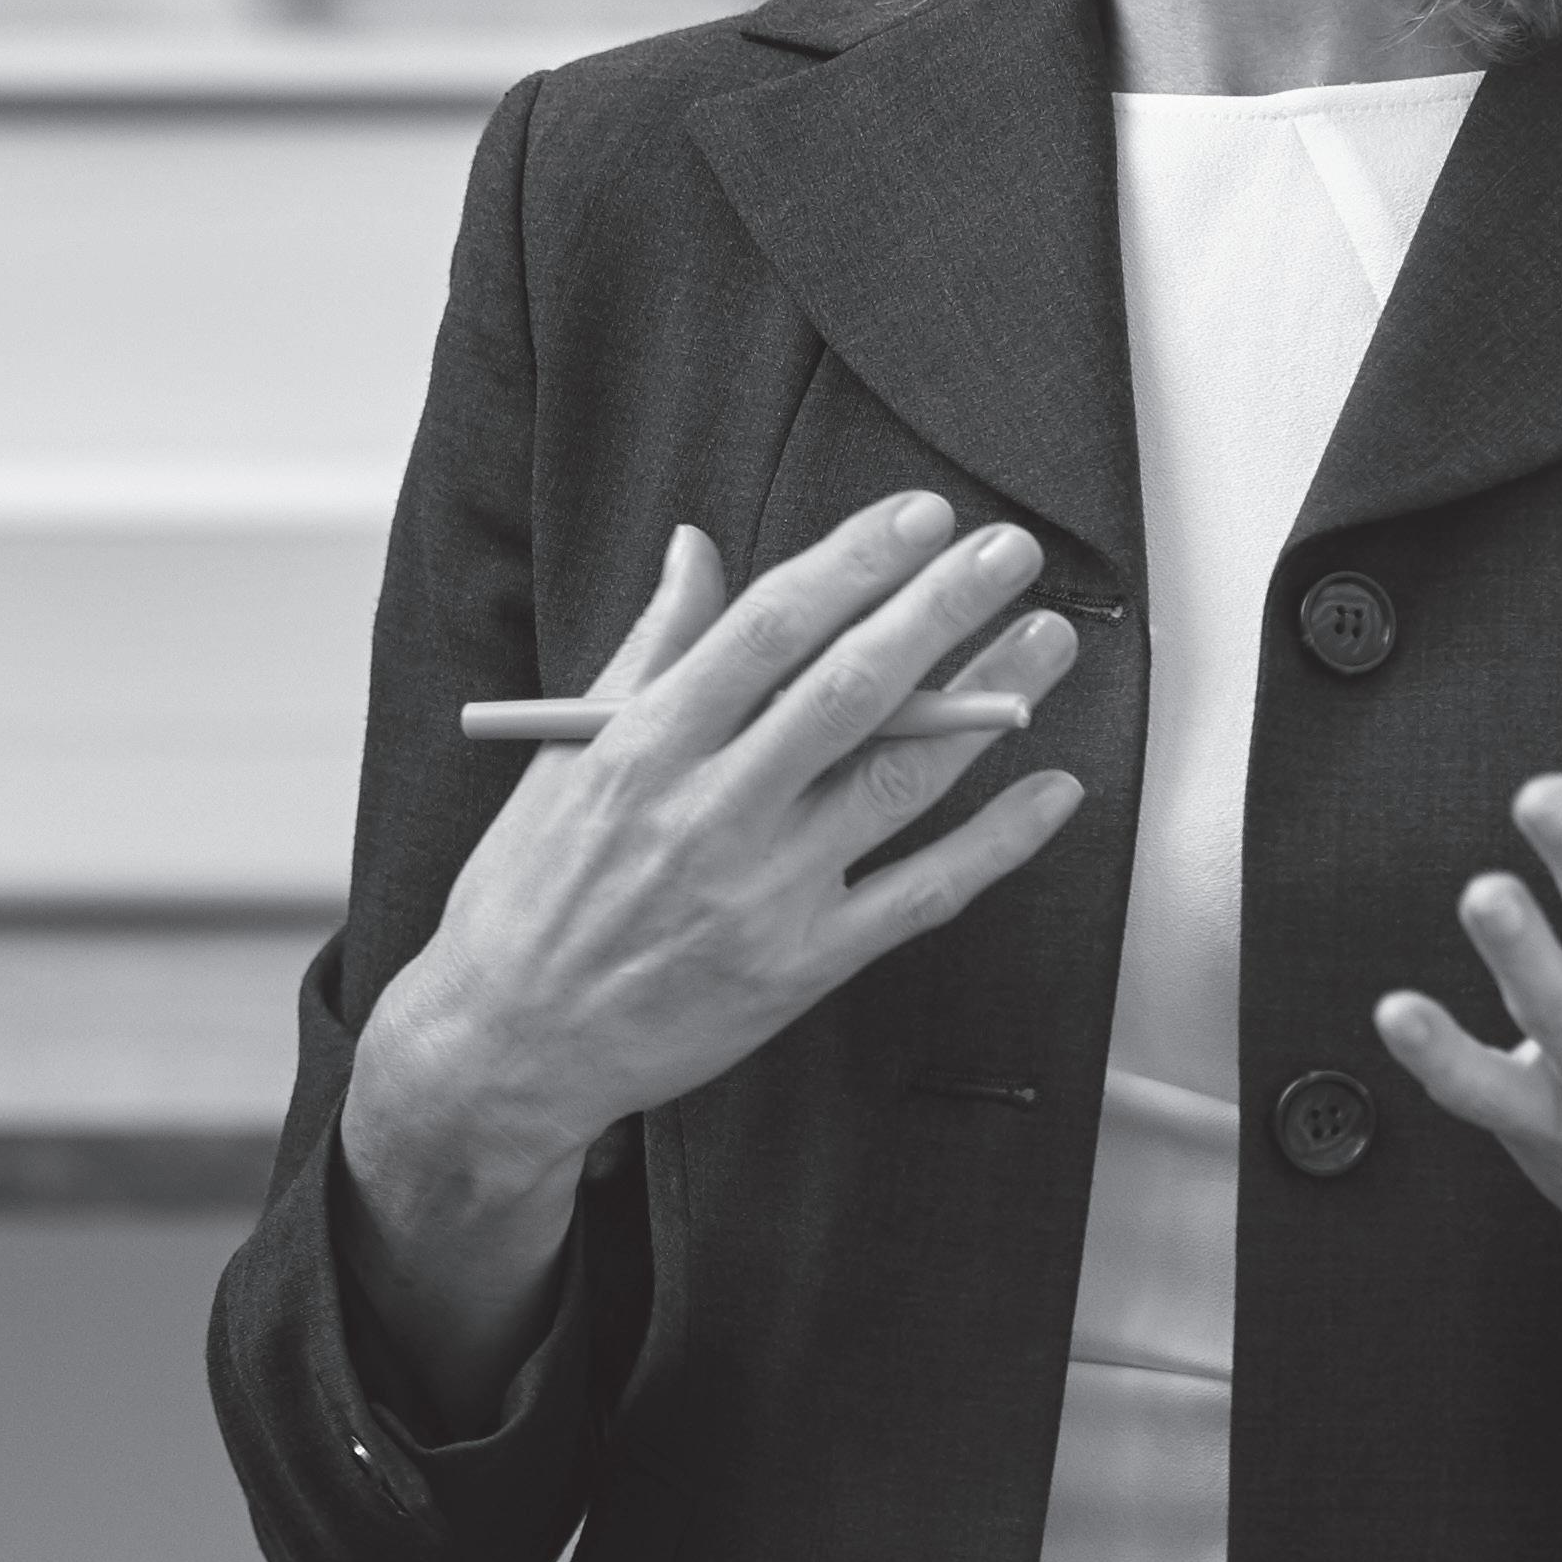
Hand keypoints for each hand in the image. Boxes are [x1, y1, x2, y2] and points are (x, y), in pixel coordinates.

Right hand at [340, 493, 1080, 1425]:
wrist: (508, 1048)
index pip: (768, 628)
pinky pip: (921, 894)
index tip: (922, 514)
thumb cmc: (532, 889)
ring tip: (1048, 638)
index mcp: (644, 746)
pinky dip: (997, 843)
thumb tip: (696, 546)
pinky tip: (1052, 789)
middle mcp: (709, 813)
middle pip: (850, 690)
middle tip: (1008, 550)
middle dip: (940, 608)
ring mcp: (763, 894)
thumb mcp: (566, 753)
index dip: (854, 562)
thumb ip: (650, 648)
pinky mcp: (802, 965)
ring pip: (900, 780)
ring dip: (988, 702)